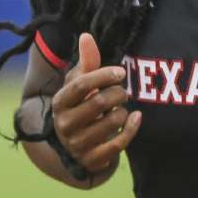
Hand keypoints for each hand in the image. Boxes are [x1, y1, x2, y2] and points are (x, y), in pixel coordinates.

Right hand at [51, 33, 140, 180]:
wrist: (78, 144)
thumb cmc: (82, 105)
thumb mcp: (80, 83)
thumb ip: (87, 61)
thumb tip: (86, 36)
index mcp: (60, 103)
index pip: (81, 85)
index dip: (103, 76)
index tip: (121, 72)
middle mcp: (64, 125)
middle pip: (99, 102)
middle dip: (118, 94)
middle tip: (123, 92)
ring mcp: (77, 145)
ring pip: (111, 122)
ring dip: (123, 111)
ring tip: (121, 108)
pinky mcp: (92, 160)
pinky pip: (118, 144)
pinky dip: (131, 129)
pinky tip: (137, 117)